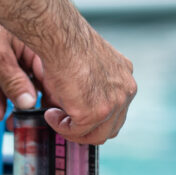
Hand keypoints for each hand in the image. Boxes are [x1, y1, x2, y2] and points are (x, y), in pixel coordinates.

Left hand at [0, 4, 43, 120]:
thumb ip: (14, 82)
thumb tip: (29, 102)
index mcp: (34, 47)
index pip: (51, 75)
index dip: (53, 96)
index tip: (52, 115)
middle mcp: (26, 55)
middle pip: (38, 85)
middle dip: (33, 106)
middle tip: (31, 123)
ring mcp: (12, 64)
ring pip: (19, 91)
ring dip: (15, 107)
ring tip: (11, 123)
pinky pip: (2, 89)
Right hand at [37, 20, 135, 144]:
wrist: (62, 39)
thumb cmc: (69, 44)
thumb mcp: (89, 67)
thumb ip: (92, 87)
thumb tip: (77, 105)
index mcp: (125, 79)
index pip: (117, 112)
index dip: (97, 120)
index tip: (78, 117)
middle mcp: (125, 92)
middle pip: (111, 128)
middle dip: (87, 130)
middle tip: (66, 124)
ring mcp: (113, 105)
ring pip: (96, 135)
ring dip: (73, 131)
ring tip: (55, 117)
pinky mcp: (94, 113)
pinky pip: (77, 131)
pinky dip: (61, 127)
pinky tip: (50, 114)